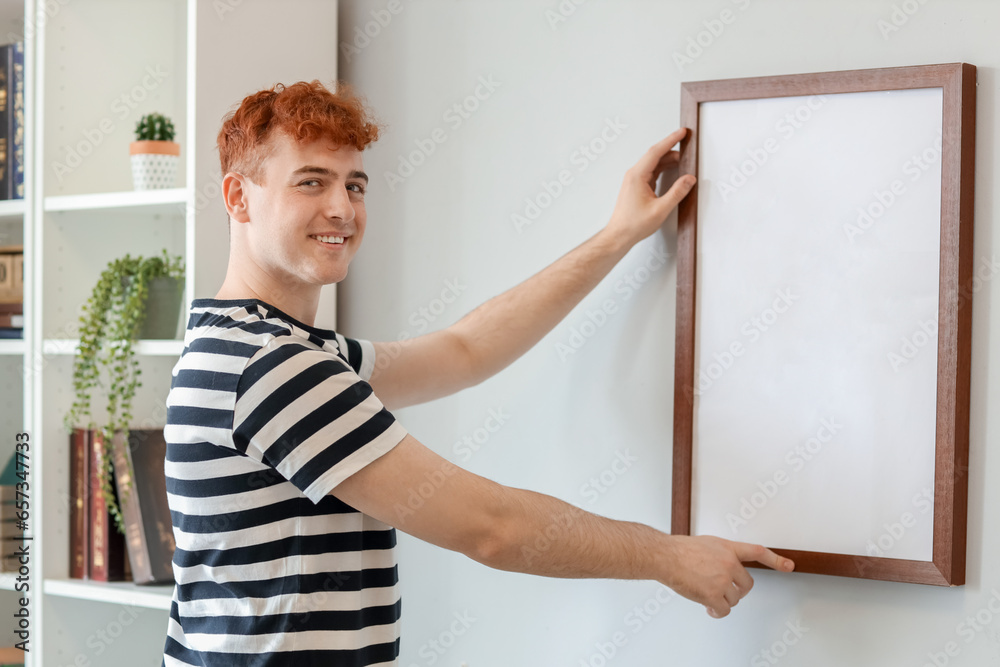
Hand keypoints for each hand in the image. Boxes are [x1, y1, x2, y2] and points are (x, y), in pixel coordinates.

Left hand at [604, 128, 696, 247]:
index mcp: (637, 176)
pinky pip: (651, 172)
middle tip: (686, 144)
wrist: (619, 235)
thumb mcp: (660, 209)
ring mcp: (634, 180)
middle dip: (671, 148)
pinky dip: (663, 168)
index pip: (656, 152)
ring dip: (668, 160)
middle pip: (655, 155)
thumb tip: (689, 179)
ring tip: (684, 159)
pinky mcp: (636, 186)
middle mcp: (634, 175)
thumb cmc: (634, 224)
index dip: (670, 140)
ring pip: (654, 164)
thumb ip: (677, 193)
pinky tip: (672, 170)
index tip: (682, 132)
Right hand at [661, 535, 794, 618]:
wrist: (665, 556)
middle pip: (746, 585)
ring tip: (707, 594)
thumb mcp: (706, 544)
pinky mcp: (713, 594)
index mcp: (728, 548)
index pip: (758, 552)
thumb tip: (723, 568)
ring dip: (722, 600)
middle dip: (736, 591)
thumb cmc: (679, 550)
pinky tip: (708, 607)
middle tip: (723, 591)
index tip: (789, 565)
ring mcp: (722, 579)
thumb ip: (720, 555)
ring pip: (733, 599)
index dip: (776, 560)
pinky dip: (716, 611)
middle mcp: (729, 563)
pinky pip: (723, 610)